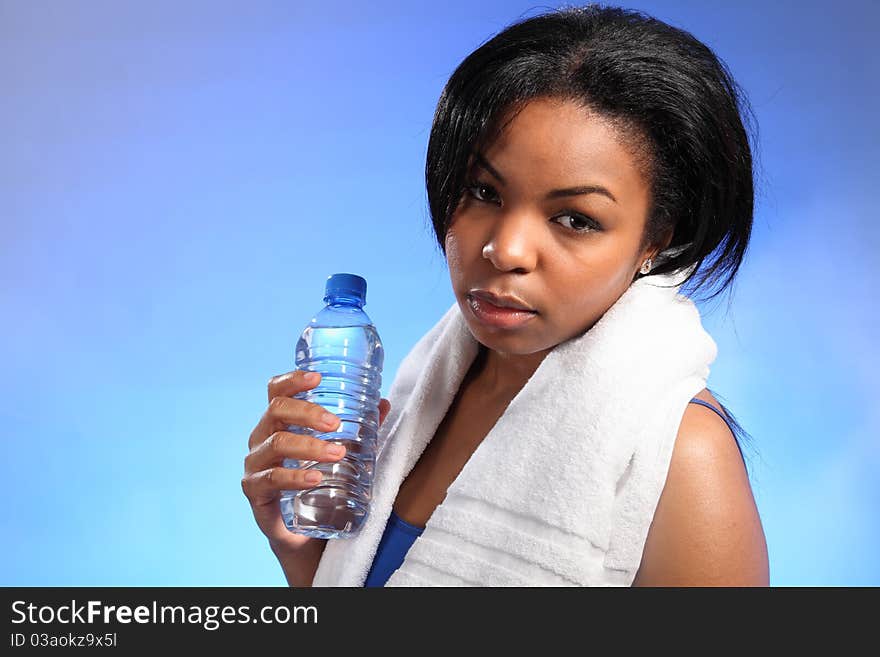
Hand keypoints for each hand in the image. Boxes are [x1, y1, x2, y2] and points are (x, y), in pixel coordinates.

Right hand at [241, 370, 390, 554]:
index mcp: (279, 423)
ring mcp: (255, 465)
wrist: (305, 536)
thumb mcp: (342, 454)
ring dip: (309, 446)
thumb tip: (382, 403)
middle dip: (308, 413)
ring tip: (337, 453)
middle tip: (336, 424)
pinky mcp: (255, 492)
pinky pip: (271, 479)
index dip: (292, 380)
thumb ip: (360, 429)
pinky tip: (315, 478)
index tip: (318, 378)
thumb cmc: (319, 484)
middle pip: (276, 411)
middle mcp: (262, 438)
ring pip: (275, 443)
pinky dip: (295, 477)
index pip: (277, 391)